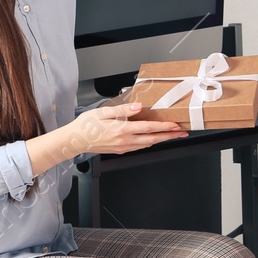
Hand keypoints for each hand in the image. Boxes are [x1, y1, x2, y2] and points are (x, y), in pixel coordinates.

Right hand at [68, 102, 186, 154]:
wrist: (75, 140)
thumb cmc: (86, 125)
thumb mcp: (103, 112)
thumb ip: (123, 110)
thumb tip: (138, 107)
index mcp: (122, 130)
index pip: (149, 128)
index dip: (164, 127)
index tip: (175, 125)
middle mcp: (125, 141)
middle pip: (153, 139)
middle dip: (169, 136)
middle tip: (182, 133)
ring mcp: (123, 147)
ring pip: (148, 144)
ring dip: (162, 139)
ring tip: (173, 135)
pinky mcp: (120, 150)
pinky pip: (139, 146)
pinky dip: (150, 142)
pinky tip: (154, 138)